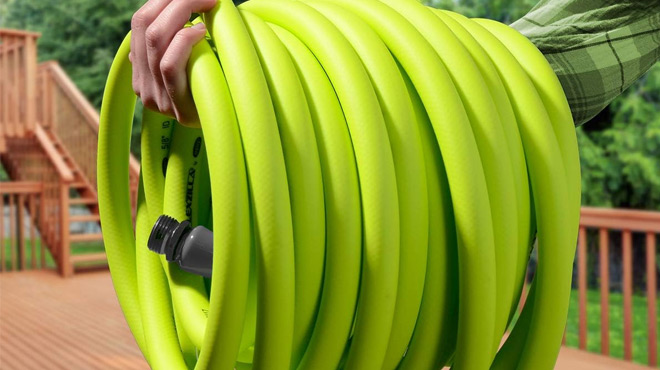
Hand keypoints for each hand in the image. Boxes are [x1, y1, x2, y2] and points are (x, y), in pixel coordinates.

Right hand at [130, 0, 216, 125]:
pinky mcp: (175, 107)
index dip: (162, 1)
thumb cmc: (219, 88)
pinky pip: (169, 66)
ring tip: (205, 6)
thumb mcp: (194, 62)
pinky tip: (200, 32)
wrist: (232, 131)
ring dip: (182, 14)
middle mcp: (143, 84)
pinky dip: (183, 42)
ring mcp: (156, 98)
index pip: (140, 24)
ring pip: (154, 41)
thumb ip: (180, 41)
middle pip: (144, 27)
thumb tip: (184, 12)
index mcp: (142, 70)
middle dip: (174, 2)